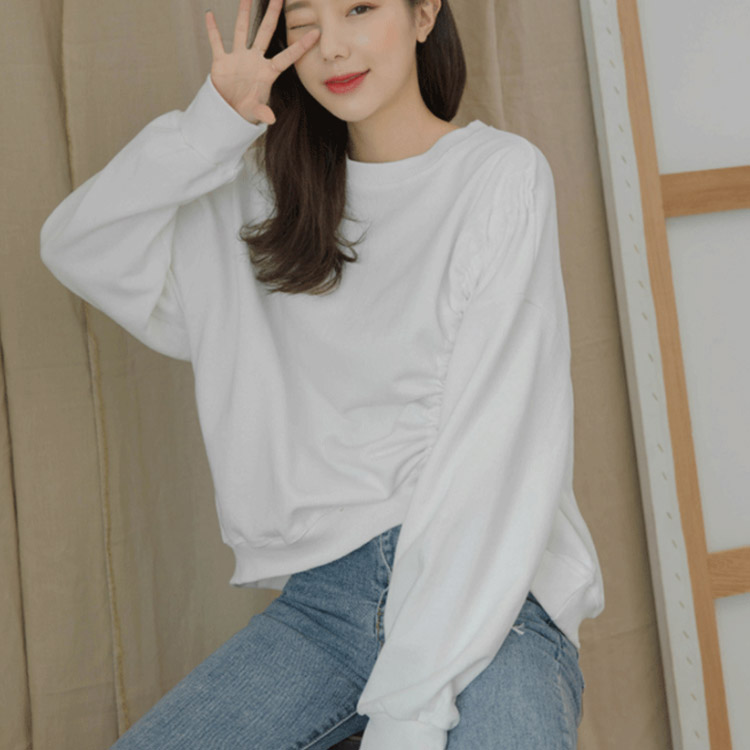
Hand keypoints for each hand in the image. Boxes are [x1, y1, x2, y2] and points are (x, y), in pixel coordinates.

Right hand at [204, 0, 319, 124]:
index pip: (287, 57)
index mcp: (267, 72)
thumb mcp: (255, 112)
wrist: (228, 110)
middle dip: (273, 16)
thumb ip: (262, 112)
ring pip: (241, 31)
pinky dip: (212, 30)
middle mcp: (255, 60)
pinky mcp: (222, 61)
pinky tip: (210, 14)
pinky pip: (216, 42)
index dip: (301, 47)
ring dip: (243, 14)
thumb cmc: (246, 110)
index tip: (316, 33)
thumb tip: (271, 119)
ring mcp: (238, 58)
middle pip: (265, 33)